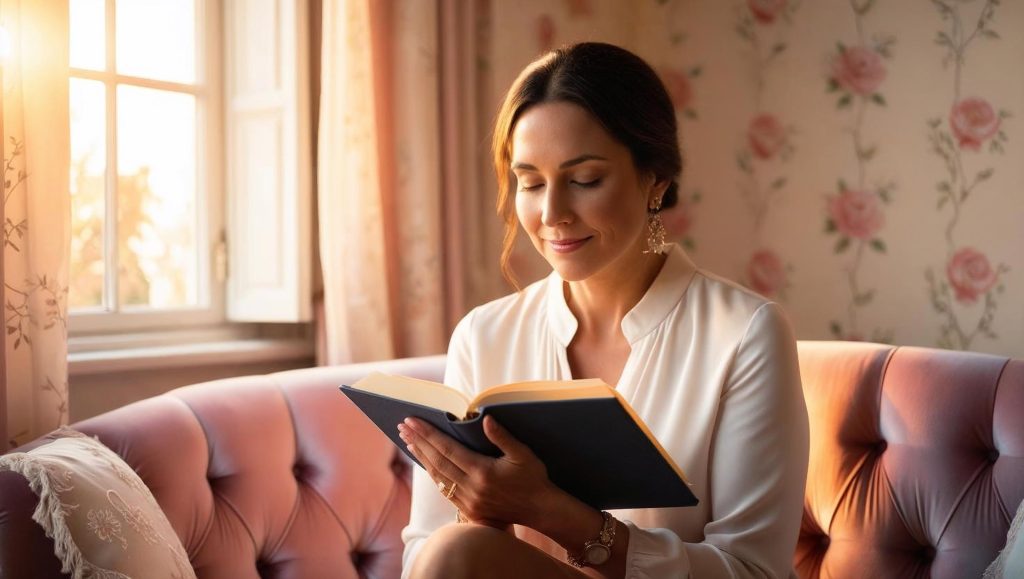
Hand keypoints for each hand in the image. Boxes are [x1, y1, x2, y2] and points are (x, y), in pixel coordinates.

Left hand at [398, 415, 554, 529]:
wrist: (540, 510)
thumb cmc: (533, 478)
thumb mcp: (523, 454)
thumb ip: (502, 436)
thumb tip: (485, 419)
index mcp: (482, 472)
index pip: (447, 449)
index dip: (428, 434)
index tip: (413, 421)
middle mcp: (471, 489)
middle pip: (437, 462)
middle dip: (418, 442)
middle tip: (403, 426)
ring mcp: (468, 502)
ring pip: (438, 477)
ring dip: (421, 458)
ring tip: (409, 441)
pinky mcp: (469, 510)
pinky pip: (445, 489)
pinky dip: (433, 474)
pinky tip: (426, 462)